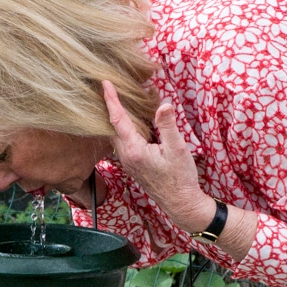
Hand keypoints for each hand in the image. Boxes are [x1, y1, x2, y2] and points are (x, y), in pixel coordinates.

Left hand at [102, 80, 215, 232]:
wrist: (181, 203)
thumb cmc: (181, 178)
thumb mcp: (178, 149)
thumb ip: (168, 126)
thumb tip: (163, 105)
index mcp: (134, 150)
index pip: (117, 120)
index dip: (111, 99)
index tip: (105, 83)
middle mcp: (126, 156)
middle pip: (111, 126)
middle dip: (109, 105)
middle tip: (108, 86)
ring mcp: (128, 161)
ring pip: (115, 134)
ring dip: (115, 117)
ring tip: (116, 99)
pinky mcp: (133, 164)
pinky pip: (122, 141)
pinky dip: (122, 127)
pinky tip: (130, 120)